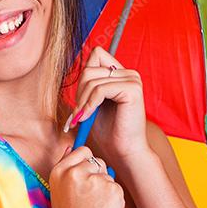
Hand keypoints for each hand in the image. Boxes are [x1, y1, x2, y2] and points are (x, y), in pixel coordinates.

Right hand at [48, 144, 123, 207]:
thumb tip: (71, 146)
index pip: (82, 151)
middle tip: (88, 201)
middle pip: (97, 161)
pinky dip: (114, 200)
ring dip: (106, 189)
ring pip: (108, 175)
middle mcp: (75, 172)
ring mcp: (95, 180)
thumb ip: (66, 169)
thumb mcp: (58, 193)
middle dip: (97, 176)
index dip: (86, 166)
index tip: (84, 183)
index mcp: (59, 171)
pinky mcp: (113, 189)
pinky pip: (117, 187)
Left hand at [63, 46, 152, 165]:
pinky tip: (86, 117)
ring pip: (92, 79)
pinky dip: (89, 104)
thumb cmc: (108, 132)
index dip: (83, 77)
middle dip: (79, 92)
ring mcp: (132, 80)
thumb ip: (89, 85)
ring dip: (82, 101)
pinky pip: (100, 89)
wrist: (124, 152)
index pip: (96, 55)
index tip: (81, 102)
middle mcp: (129, 73)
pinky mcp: (132, 89)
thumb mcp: (93, 103)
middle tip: (78, 114)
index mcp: (121, 74)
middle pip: (90, 69)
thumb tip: (74, 65)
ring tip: (81, 119)